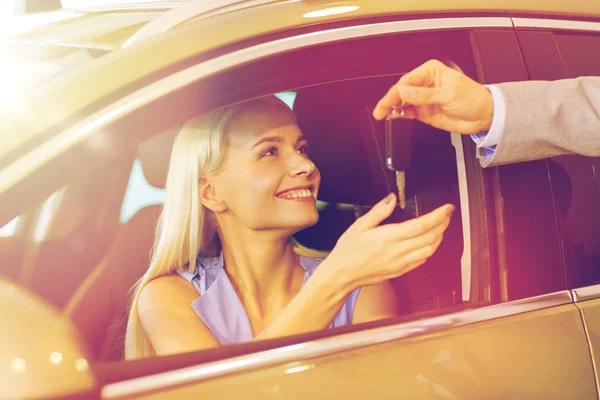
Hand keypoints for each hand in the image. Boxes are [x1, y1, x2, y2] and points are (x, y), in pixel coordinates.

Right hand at [327, 192, 454, 289]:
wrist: (342, 274)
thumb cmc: (348, 251)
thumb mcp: (359, 225)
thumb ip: (379, 211)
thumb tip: (392, 198)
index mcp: (390, 237)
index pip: (422, 225)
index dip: (438, 216)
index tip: (447, 208)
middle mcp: (399, 251)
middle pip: (431, 238)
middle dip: (443, 224)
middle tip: (447, 215)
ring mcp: (401, 263)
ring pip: (430, 250)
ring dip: (439, 238)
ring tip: (440, 228)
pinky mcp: (400, 271)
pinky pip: (421, 261)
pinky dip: (430, 250)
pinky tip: (428, 244)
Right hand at [373, 59, 493, 133]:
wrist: (482, 116)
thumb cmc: (472, 98)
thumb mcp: (449, 95)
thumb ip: (425, 95)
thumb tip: (405, 92)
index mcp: (431, 72)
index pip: (408, 81)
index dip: (396, 92)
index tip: (389, 101)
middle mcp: (424, 84)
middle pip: (401, 91)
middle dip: (389, 100)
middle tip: (380, 111)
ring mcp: (422, 98)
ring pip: (401, 102)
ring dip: (391, 108)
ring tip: (383, 115)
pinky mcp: (422, 111)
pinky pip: (406, 112)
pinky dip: (398, 115)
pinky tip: (392, 116)